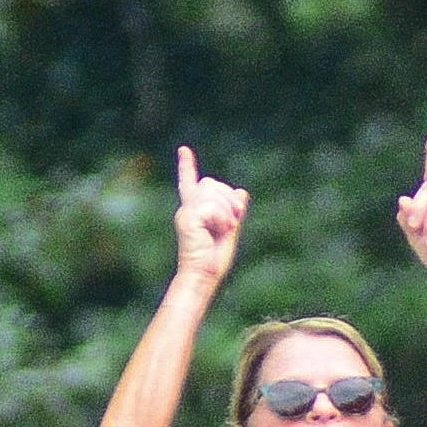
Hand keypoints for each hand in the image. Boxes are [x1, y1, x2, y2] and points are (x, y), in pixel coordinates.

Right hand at [171, 145, 248, 284]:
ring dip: (227, 210)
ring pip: (214, 193)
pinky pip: (212, 207)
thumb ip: (235, 211)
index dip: (186, 166)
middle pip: (211, 183)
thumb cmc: (214, 260)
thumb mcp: (230, 231)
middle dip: (228, 198)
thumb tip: (242, 192)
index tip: (184, 150)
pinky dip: (222, 219)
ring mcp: (186, 213)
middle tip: (234, 220)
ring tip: (225, 229)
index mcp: (195, 210)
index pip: (190, 183)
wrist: (203, 276)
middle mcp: (187, 208)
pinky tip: (217, 231)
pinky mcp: (187, 219)